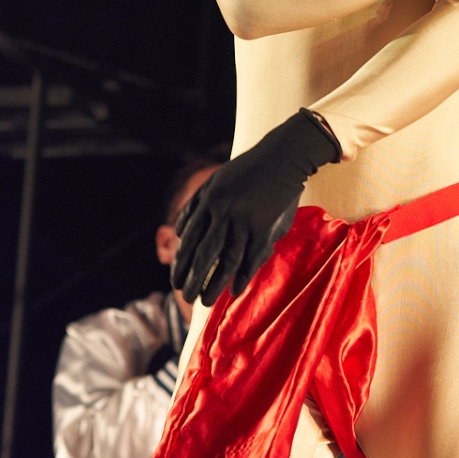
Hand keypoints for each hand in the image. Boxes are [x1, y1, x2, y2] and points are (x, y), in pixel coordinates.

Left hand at [172, 110, 340, 304]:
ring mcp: (244, 220)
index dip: (181, 264)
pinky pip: (251, 257)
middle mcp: (222, 212)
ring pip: (225, 260)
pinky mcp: (265, 226)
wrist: (283, 157)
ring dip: (214, 283)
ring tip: (206, 301)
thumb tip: (180, 231)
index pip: (189, 240)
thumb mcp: (216, 181)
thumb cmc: (249, 170)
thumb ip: (196, 205)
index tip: (175, 281)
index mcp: (209, 200)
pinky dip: (242, 276)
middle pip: (203, 254)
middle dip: (192, 278)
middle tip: (185, 297)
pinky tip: (234, 291)